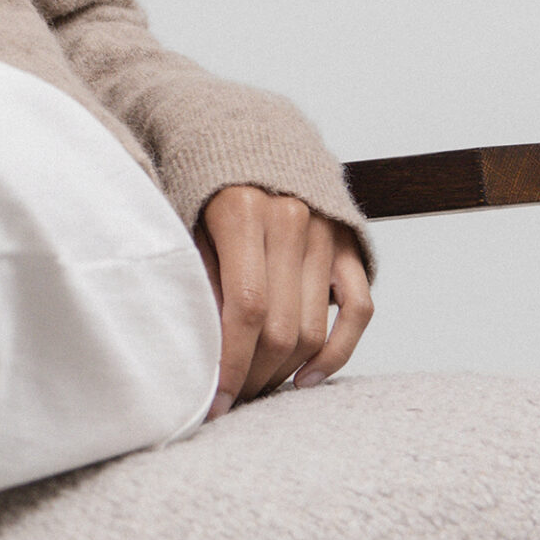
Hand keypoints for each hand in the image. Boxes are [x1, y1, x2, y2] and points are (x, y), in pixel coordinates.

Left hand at [194, 186, 372, 416]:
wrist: (245, 136)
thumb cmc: (201, 187)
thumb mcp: (181, 220)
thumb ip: (193, 275)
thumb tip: (195, 350)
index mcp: (241, 210)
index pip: (244, 308)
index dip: (230, 363)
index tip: (213, 403)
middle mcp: (291, 219)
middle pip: (281, 326)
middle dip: (253, 376)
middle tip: (229, 400)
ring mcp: (326, 232)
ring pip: (314, 328)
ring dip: (284, 371)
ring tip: (254, 390)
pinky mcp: (349, 245)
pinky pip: (358, 310)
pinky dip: (335, 352)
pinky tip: (304, 379)